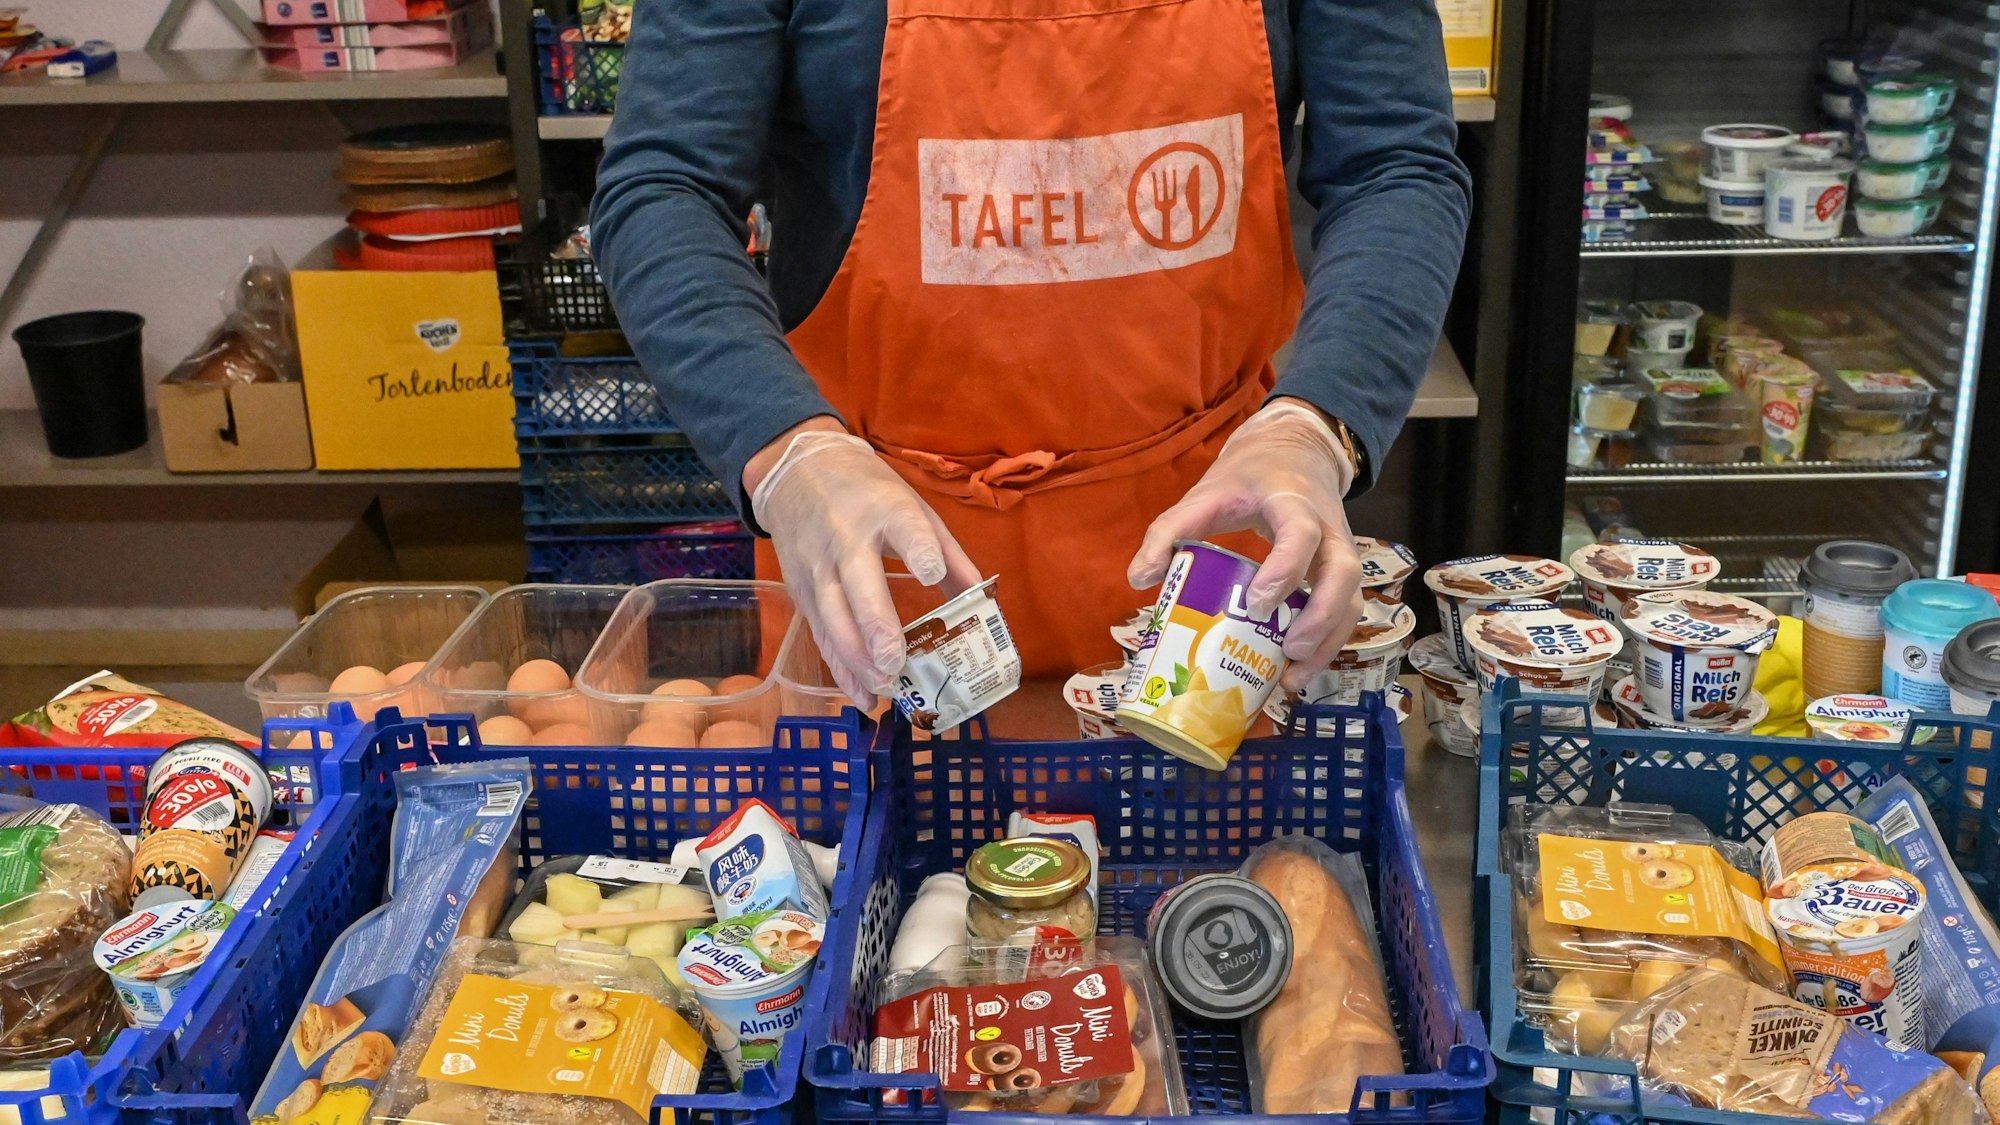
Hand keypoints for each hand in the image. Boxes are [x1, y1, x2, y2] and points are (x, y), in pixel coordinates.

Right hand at [750, 426, 980, 705]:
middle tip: (896, 664)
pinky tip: (862, 695)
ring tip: (885, 688)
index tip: (930, 573)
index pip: (903, 530)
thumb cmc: (867, 491)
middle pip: (858, 588)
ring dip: (857, 660)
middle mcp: (846, 540)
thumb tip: (985, 602)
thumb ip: (949, 554)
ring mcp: (817, 568)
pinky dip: (840, 669)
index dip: (917, 551)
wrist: (797, 472)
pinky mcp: (800, 591)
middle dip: (876, 630)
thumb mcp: (913, 506)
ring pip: (833, 620)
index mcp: (885, 510)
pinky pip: (820, 635)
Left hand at [1127, 399, 1362, 689]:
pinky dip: (1326, 644)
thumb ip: (1168, 530)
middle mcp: (1328, 529)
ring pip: (1353, 599)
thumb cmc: (1247, 479)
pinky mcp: (1340, 572)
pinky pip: (1346, 610)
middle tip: (1287, 650)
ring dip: (1328, 642)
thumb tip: (1139, 579)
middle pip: (1345, 573)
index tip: (1256, 604)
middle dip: (1321, 616)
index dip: (1285, 570)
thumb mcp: (1204, 494)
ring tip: (1291, 678)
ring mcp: (1341, 551)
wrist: (1295, 452)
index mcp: (1293, 502)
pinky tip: (1296, 671)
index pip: (1302, 533)